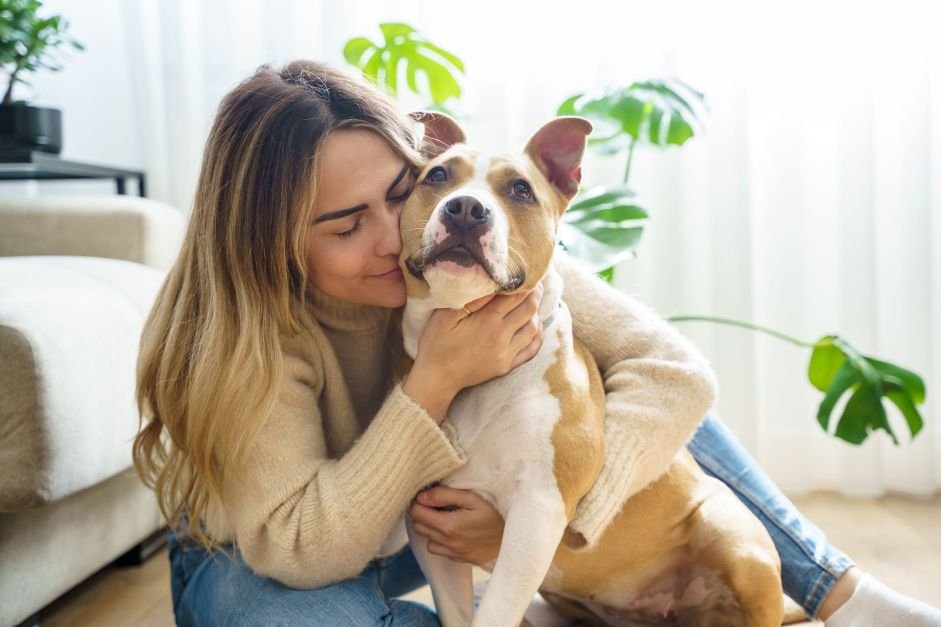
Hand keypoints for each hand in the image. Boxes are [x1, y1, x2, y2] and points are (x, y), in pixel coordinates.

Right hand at [404, 284, 544, 420]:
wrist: (436, 378)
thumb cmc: (436, 343)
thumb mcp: (445, 315)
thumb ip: (471, 298)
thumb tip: (492, 282)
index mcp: (487, 321)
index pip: (515, 296)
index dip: (525, 283)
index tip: (528, 273)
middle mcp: (501, 337)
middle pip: (529, 310)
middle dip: (534, 294)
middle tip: (535, 284)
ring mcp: (506, 354)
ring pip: (533, 328)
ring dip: (536, 313)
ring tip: (532, 302)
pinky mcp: (507, 366)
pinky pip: (531, 350)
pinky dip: (537, 336)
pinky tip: (535, 326)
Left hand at [409, 485, 503, 564]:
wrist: (517, 536)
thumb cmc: (495, 512)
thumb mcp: (472, 498)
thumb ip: (444, 495)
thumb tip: (421, 496)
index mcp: (448, 525)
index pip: (416, 514)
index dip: (418, 502)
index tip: (428, 495)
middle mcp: (448, 543)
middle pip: (419, 527)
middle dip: (423, 514)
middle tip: (437, 504)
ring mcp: (455, 553)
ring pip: (428, 542)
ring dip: (432, 530)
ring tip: (447, 518)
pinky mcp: (463, 559)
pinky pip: (443, 552)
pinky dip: (443, 542)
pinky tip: (457, 532)